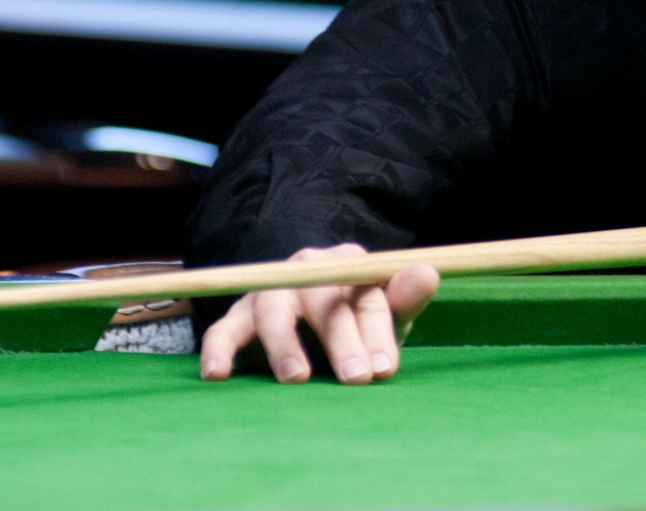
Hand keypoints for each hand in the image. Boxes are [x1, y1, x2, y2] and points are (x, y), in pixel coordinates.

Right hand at [198, 243, 439, 384]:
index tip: (385, 369)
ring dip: (285, 345)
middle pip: (324, 302)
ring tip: (297, 379)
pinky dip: (218, 350)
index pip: (366, 296)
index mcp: (348, 265)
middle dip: (342, 341)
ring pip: (274, 311)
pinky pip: (223, 329)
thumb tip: (428, 272)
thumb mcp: (382, 313)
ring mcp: (271, 292)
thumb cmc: (353, 322)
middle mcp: (307, 270)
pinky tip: (217, 374)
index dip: (377, 332)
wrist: (305, 321)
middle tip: (356, 379)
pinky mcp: (239, 316)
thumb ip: (402, 299)